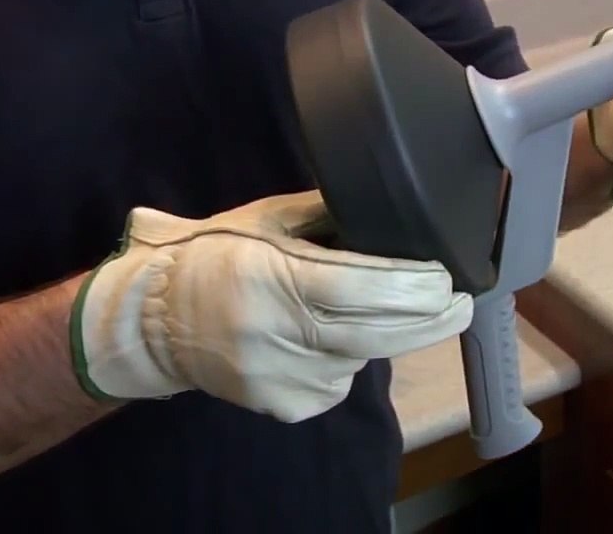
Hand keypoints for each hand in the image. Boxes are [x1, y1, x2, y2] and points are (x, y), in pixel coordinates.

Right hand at [70, 190, 471, 421]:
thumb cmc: (216, 255)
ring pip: (362, 360)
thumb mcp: (266, 218)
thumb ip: (329, 213)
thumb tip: (395, 206)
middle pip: (379, 334)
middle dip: (431, 320)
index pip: (364, 288)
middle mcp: (277, 332)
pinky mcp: (281, 406)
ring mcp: (279, 377)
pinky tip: (320, 341)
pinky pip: (338, 384)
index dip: (415, 287)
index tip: (449, 280)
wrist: (152, 321)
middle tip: (459, 304)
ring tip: (358, 312)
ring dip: (380, 337)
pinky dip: (346, 362)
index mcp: (274, 276)